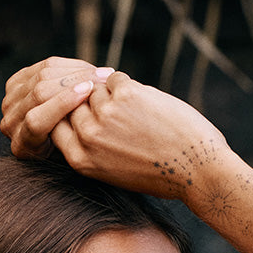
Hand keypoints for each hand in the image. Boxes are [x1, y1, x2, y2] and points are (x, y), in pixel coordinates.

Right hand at [1, 57, 229, 202]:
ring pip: (94, 88)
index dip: (71, 117)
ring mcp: (105, 115)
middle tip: (116, 108)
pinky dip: (129, 85)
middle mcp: (88, 138)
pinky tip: (146, 103)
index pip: (57, 126)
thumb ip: (94, 147)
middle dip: (91, 103)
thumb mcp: (115, 171)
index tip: (87, 118)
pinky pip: (116, 78)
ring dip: (111, 93)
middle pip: (74, 105)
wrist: (195, 169)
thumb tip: (81, 111)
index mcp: (81, 160)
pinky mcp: (125, 95)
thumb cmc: (159, 174)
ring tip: (134, 110)